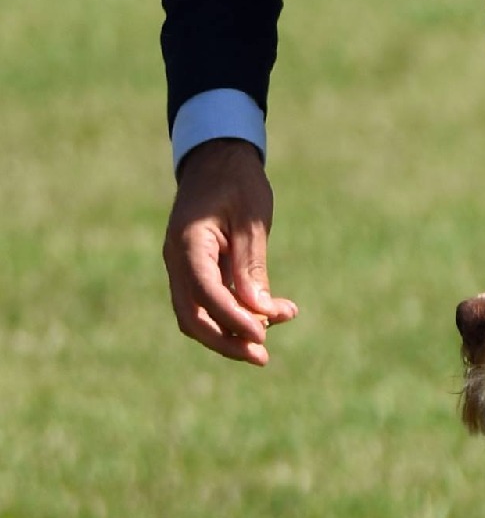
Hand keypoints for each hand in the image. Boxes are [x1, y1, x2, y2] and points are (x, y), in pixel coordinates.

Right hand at [162, 138, 299, 364]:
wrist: (218, 159)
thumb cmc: (237, 183)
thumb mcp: (252, 220)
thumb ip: (252, 265)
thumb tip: (258, 309)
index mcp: (188, 242)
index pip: (204, 292)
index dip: (232, 319)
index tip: (262, 336)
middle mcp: (178, 259)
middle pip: (192, 317)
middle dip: (226, 341)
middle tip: (263, 357)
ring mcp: (184, 267)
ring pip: (198, 316)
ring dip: (232, 333)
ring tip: (271, 337)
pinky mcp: (197, 271)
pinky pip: (210, 304)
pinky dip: (236, 316)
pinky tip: (273, 313)